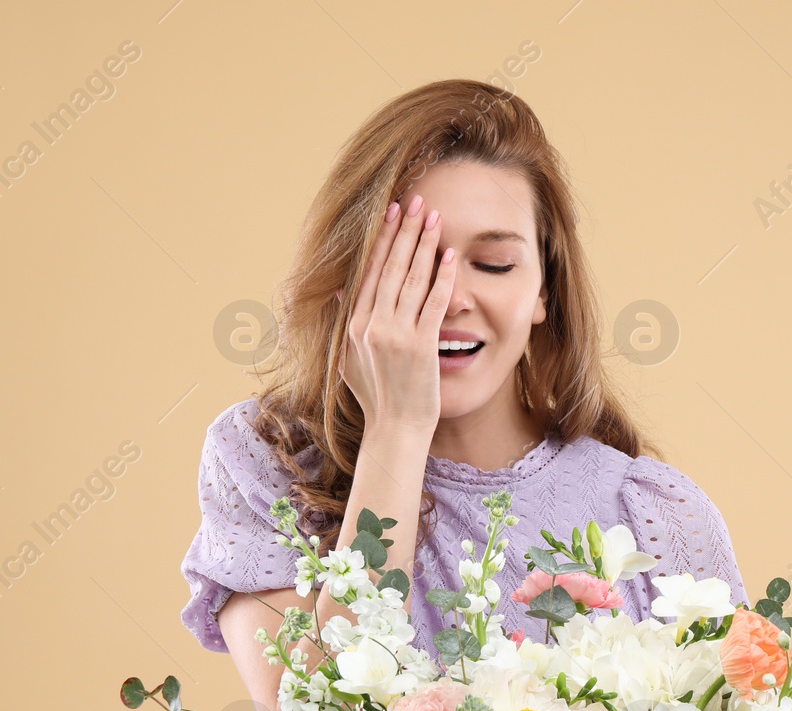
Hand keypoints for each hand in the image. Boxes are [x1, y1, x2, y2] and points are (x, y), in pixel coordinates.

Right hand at [338, 193, 456, 437]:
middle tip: (415, 200)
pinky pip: (433, 303)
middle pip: (389, 267)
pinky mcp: (420, 346)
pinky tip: (450, 255)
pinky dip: (442, 278)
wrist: (394, 429)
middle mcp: (371, 326)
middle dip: (404, 230)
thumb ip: (344, 323)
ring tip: (433, 216)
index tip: (391, 212)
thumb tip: (341, 289)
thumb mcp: (349, 360)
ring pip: (410, 278)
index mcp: (354, 326)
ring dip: (424, 244)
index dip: (382, 239)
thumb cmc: (377, 398)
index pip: (369, 271)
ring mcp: (396, 335)